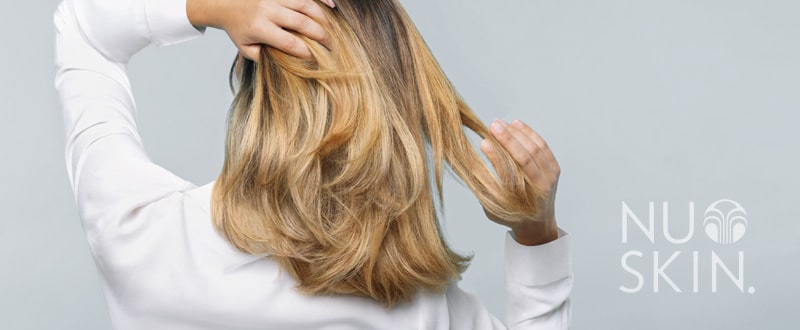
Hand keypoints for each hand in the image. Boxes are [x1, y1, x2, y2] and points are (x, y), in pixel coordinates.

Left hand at [187, 0, 334, 58]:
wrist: (224, 2)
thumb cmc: (238, 27)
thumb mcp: (246, 48)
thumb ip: (264, 58)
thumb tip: (288, 65)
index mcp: (260, 28)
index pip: (290, 43)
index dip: (306, 53)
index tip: (316, 60)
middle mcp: (269, 10)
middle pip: (302, 24)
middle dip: (321, 37)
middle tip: (331, 47)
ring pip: (306, 6)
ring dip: (322, 18)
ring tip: (331, 31)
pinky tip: (332, 6)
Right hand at [480, 119, 560, 245]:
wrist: (538, 224)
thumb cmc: (512, 215)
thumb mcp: (494, 207)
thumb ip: (486, 186)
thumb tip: (476, 161)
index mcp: (526, 201)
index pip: (510, 173)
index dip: (496, 156)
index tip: (484, 142)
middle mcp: (542, 188)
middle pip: (525, 156)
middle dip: (508, 139)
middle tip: (492, 126)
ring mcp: (551, 177)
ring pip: (535, 148)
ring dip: (517, 133)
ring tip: (501, 124)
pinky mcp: (554, 169)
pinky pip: (543, 146)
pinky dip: (530, 133)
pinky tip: (517, 124)